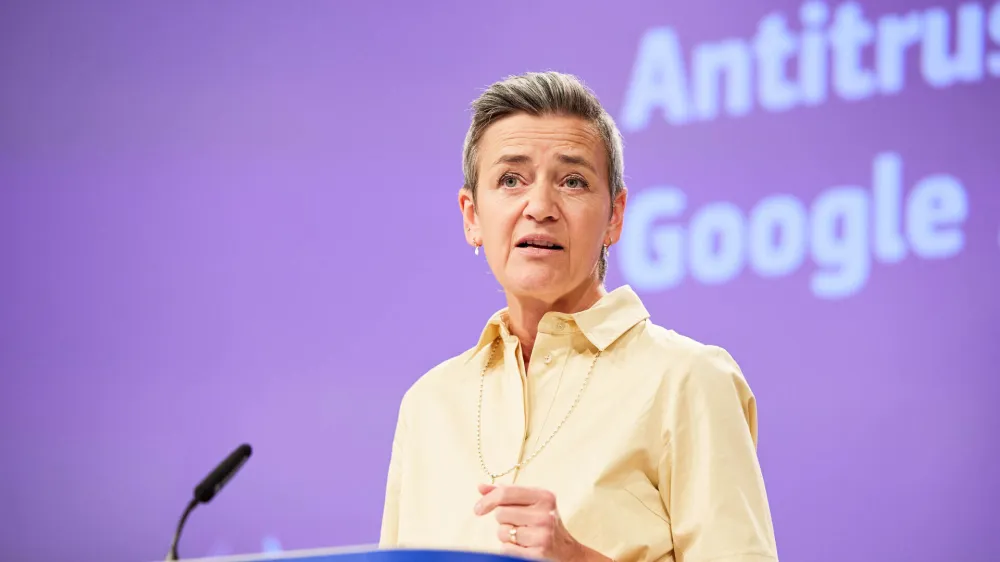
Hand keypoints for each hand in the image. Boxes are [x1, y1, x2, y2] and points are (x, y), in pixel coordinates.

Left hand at [473, 483, 608, 561]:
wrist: (567, 551)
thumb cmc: (544, 523)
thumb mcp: (531, 503)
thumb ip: (506, 494)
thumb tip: (480, 487)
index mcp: (544, 496)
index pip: (505, 493)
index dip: (487, 500)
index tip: (478, 509)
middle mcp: (545, 513)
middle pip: (500, 513)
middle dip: (503, 520)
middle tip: (518, 523)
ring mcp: (543, 534)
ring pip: (502, 532)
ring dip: (506, 535)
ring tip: (523, 535)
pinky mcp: (538, 552)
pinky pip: (506, 548)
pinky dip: (510, 548)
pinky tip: (524, 546)